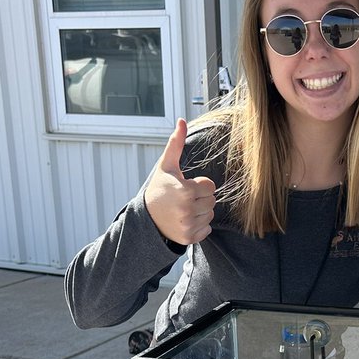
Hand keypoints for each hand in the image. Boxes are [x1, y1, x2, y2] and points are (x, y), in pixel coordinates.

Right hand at [144, 119, 215, 245]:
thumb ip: (176, 144)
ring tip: (183, 209)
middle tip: (183, 198)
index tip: (185, 186)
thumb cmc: (159, 188)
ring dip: (200, 212)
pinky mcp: (188, 238)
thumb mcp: (166, 166)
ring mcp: (187, 226)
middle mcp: (187, 210)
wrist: (146, 218)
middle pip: (212, 201)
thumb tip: (182, 120)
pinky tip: (184, 221)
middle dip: (200, 198)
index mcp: (185, 190)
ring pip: (210, 215)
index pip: (210, 186)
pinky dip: (198, 226)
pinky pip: (207, 230)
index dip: (199, 185)